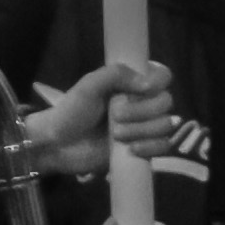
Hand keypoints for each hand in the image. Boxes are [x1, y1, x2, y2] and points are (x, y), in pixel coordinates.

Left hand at [22, 55, 183, 171]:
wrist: (59, 145)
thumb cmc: (72, 111)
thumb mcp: (89, 85)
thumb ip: (116, 74)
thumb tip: (147, 84)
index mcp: (132, 83)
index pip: (162, 76)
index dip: (158, 82)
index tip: (144, 89)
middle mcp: (142, 103)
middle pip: (166, 102)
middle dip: (143, 111)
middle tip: (116, 116)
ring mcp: (144, 127)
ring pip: (165, 125)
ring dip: (143, 130)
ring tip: (116, 134)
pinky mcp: (143, 149)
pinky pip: (162, 147)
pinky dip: (150, 147)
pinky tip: (131, 149)